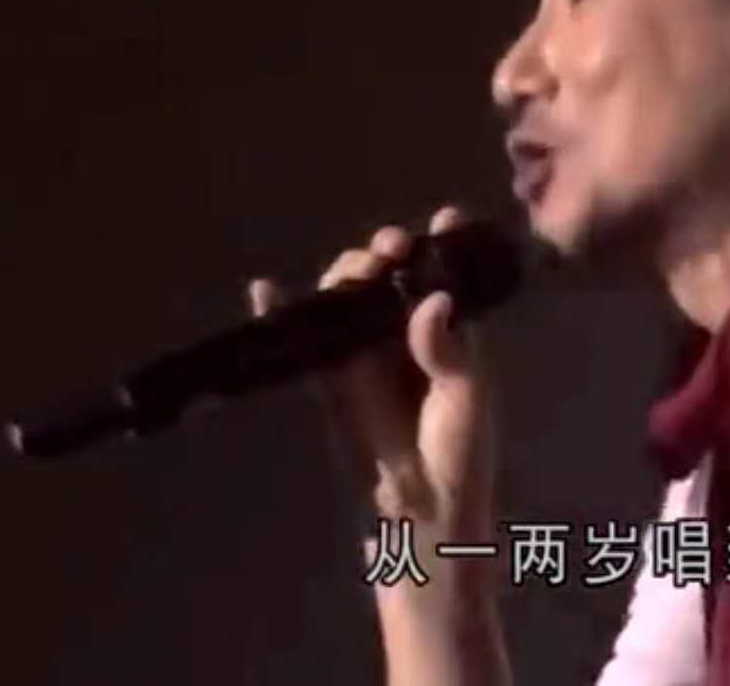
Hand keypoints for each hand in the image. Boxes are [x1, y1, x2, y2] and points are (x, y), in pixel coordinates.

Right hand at [246, 206, 495, 572]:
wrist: (421, 510)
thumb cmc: (458, 454)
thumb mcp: (465, 398)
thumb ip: (448, 350)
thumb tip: (434, 299)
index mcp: (449, 333)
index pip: (445, 274)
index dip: (443, 242)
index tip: (443, 220)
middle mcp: (404, 334)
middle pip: (388, 276)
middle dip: (386, 253)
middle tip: (389, 251)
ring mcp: (364, 354)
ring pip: (347, 298)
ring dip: (344, 273)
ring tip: (349, 271)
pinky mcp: (330, 378)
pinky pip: (304, 339)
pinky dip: (280, 313)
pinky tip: (264, 290)